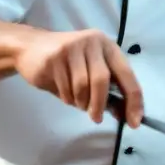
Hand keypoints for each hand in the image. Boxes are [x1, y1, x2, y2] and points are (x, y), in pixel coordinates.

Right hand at [13, 29, 142, 126]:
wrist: (30, 47)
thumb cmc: (68, 63)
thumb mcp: (91, 71)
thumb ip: (109, 90)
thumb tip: (126, 114)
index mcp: (108, 46)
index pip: (127, 74)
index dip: (133, 100)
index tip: (135, 122)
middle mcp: (92, 42)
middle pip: (102, 80)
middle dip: (100, 104)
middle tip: (96, 118)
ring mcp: (72, 47)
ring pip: (82, 86)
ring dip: (81, 102)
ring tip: (76, 100)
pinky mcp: (54, 58)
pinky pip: (65, 88)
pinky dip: (67, 98)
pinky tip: (63, 92)